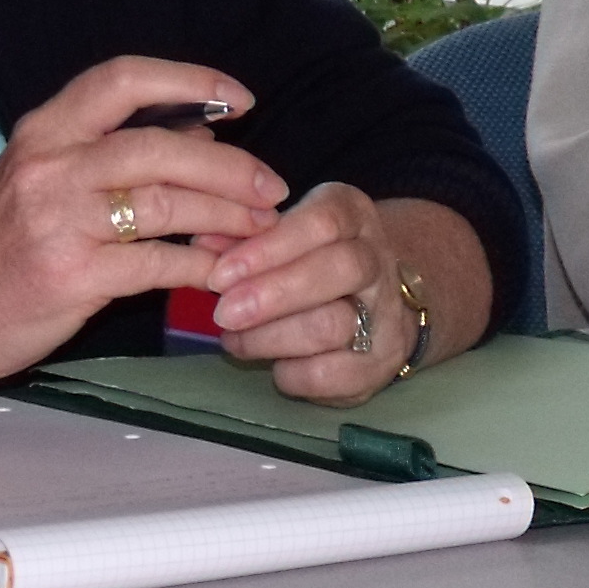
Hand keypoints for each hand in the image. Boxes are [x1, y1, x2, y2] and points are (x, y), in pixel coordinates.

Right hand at [0, 56, 283, 391]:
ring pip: (166, 203)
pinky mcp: (71, 276)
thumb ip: (113, 154)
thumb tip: (201, 138)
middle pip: (159, 145)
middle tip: (271, 185)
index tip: (240, 99)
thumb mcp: (42, 180)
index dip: (189, 80)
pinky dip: (199, 267)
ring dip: (225, 216)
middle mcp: (50, 164)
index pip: (122, 79)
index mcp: (44, 129)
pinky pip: (156, 265)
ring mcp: (59, 220)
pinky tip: (222, 273)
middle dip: (229, 166)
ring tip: (260, 229)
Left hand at [207, 189, 489, 405]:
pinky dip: (293, 373)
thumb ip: (242, 236)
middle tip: (223, 313)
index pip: (321, 222)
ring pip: (332, 324)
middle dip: (272, 294)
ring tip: (234, 339)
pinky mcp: (381, 364)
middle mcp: (377, 258)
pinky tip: (271, 365)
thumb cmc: (309, 257)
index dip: (269, 248)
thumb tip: (201, 242)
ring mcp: (386, 313)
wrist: (372, 302)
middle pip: (338, 270)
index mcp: (352, 214)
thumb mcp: (282, 233)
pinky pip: (334, 373)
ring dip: (271, 337)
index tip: (221, 273)